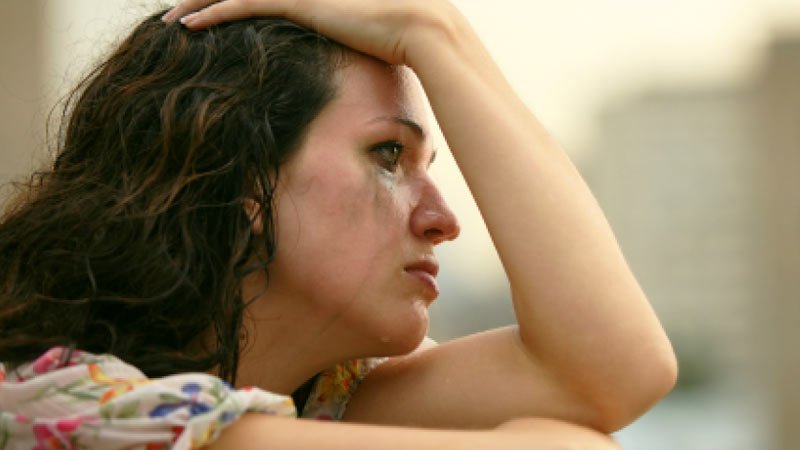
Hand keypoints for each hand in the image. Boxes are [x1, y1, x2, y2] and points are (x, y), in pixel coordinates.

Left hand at [162, 0, 460, 64]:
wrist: (423, 27)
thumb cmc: (408, 38)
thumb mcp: (378, 38)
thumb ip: (358, 40)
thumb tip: (363, 57)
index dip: (237, 0)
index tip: (215, 10)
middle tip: (181, 7)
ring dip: (198, 2)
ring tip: (171, 17)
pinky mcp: (297, 1)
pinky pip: (241, 5)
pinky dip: (210, 14)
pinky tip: (186, 26)